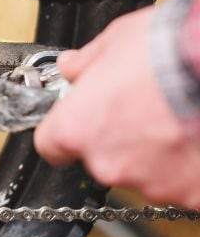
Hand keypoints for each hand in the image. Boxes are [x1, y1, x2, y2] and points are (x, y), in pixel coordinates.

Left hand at [33, 7, 199, 207]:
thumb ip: (84, 64)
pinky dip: (187, 168)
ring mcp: (150, 182)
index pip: (50, 146)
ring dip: (154, 155)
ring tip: (174, 122)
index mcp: (76, 129)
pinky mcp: (188, 194)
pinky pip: (181, 184)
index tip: (79, 123)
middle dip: (117, 139)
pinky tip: (193, 139)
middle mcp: (107, 163)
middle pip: (100, 160)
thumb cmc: (164, 50)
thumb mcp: (111, 43)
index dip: (65, 133)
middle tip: (142, 112)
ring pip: (143, 174)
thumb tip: (72, 67)